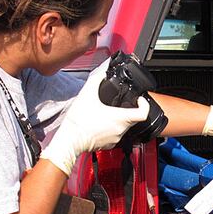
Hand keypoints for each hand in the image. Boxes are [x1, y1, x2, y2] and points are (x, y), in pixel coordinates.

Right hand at [41, 58, 149, 175]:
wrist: (69, 140)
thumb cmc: (78, 121)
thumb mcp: (87, 94)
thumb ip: (97, 78)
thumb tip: (104, 68)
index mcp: (120, 118)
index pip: (143, 113)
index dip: (144, 104)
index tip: (139, 100)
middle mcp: (121, 130)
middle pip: (133, 119)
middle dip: (129, 109)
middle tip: (120, 103)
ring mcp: (115, 139)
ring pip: (124, 127)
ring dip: (119, 119)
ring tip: (108, 112)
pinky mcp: (108, 145)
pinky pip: (115, 135)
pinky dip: (111, 128)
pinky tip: (102, 123)